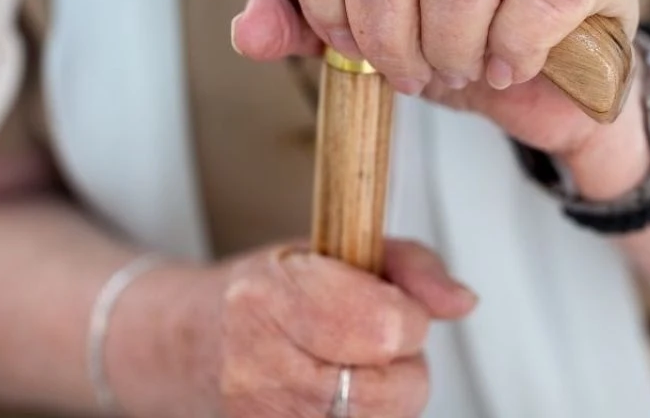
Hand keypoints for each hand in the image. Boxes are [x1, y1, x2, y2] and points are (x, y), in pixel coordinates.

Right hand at [114, 240, 475, 417]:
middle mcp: (259, 367)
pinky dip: (363, 416)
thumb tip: (460, 301)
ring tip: (348, 366)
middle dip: (400, 363)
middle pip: (392, 391)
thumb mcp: (333, 249)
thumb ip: (410, 266)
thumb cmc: (264, 294)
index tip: (391, 307)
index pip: (386, 327)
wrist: (190, 344)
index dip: (406, 317)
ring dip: (383, 397)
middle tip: (368, 339)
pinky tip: (336, 395)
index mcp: (272, 298)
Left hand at [230, 0, 640, 161]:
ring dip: (453, 45)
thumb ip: (306, 28)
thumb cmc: (465, 43)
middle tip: (413, 73)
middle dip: (388, 38)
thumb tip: (247, 30)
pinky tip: (513, 62)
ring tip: (466, 67)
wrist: (561, 83)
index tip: (347, 44)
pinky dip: (514, 45)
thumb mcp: (375, 39)